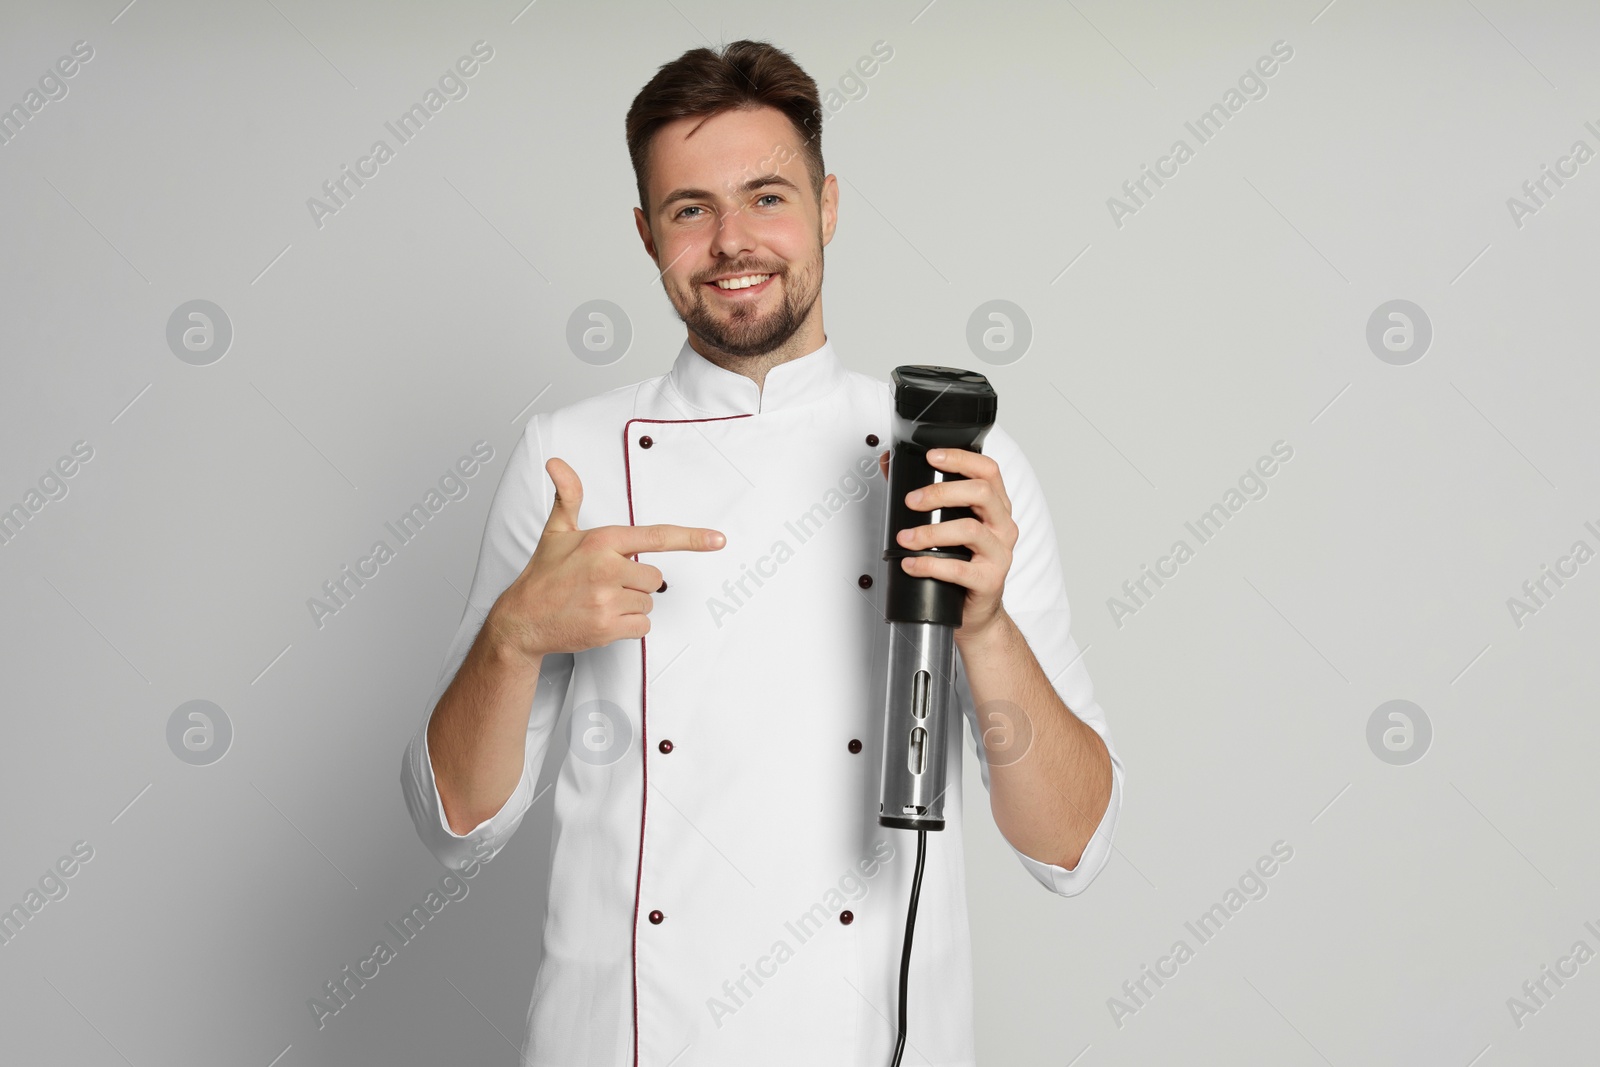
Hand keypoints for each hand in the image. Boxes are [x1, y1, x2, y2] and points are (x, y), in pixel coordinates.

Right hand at [487, 457, 725, 658]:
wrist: (522, 620)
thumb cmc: (544, 575)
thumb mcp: (556, 531)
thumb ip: (568, 495)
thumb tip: (557, 463)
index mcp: (601, 541)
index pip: (655, 536)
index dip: (690, 538)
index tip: (717, 540)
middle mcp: (607, 568)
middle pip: (656, 578)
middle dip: (637, 583)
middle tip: (606, 584)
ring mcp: (607, 599)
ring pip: (649, 603)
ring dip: (631, 605)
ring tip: (600, 601)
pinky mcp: (607, 627)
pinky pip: (642, 627)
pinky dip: (628, 627)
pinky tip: (603, 619)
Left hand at [890, 447, 1016, 639]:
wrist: (975, 610)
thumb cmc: (962, 562)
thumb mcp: (947, 524)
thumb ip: (922, 493)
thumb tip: (888, 464)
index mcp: (996, 507)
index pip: (988, 471)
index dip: (960, 458)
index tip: (932, 456)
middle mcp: (1003, 526)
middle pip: (981, 493)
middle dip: (940, 493)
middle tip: (911, 501)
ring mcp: (999, 554)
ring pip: (969, 530)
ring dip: (930, 532)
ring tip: (904, 538)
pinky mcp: (989, 581)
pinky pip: (959, 569)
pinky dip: (929, 566)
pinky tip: (910, 564)